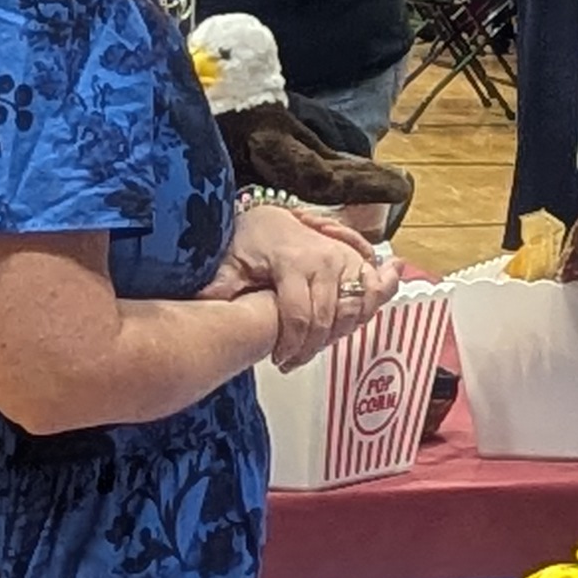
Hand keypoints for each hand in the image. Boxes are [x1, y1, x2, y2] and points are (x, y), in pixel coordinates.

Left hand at [216, 201, 383, 368]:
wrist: (274, 214)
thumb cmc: (252, 239)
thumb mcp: (231, 260)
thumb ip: (222, 284)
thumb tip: (204, 304)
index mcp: (295, 263)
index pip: (300, 316)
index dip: (291, 345)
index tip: (278, 360)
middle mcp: (325, 261)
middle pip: (327, 320)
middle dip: (310, 348)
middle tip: (291, 362)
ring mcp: (346, 259)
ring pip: (352, 311)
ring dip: (335, 336)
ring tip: (312, 347)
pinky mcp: (358, 259)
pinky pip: (372, 293)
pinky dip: (365, 312)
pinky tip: (347, 328)